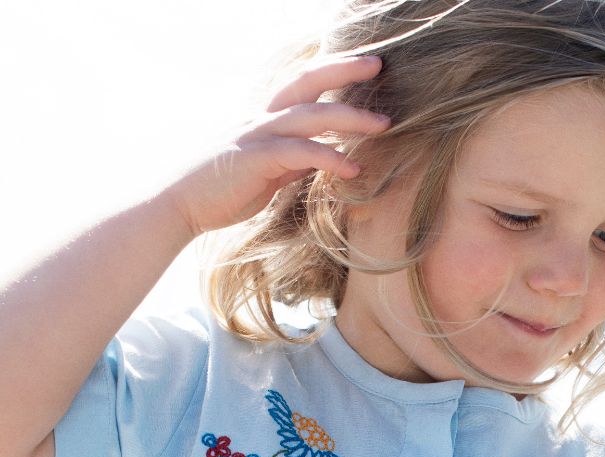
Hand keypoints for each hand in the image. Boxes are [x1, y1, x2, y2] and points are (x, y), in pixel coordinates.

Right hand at [160, 55, 389, 240]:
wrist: (181, 206)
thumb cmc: (224, 192)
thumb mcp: (269, 173)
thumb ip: (295, 161)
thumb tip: (322, 159)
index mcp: (266, 120)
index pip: (304, 86)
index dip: (333, 71)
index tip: (365, 65)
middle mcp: (262, 119)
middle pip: (307, 82)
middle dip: (344, 70)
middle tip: (380, 63)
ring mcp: (257, 136)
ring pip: (309, 115)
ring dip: (349, 117)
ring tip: (384, 124)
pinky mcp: (255, 160)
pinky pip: (298, 152)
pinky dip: (328, 158)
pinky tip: (352, 169)